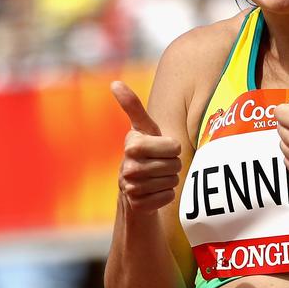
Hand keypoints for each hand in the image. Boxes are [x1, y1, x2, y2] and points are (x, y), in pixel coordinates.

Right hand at [111, 81, 181, 212]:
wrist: (135, 187)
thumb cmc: (145, 152)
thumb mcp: (143, 129)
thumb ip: (133, 106)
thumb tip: (114, 83)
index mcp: (131, 144)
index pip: (174, 147)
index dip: (173, 148)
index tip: (161, 148)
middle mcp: (128, 166)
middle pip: (175, 165)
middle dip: (173, 165)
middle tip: (160, 165)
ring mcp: (131, 187)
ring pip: (172, 182)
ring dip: (170, 180)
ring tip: (157, 177)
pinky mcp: (138, 205)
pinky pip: (168, 197)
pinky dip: (166, 195)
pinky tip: (154, 192)